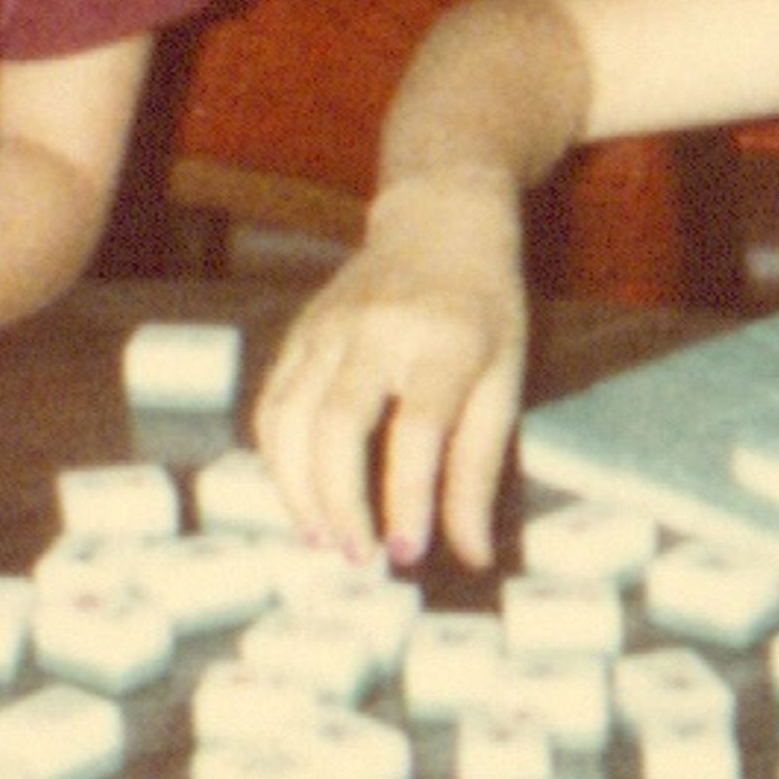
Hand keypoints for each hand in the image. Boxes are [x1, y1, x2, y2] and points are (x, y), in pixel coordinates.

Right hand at [251, 177, 530, 570]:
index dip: (408, 496)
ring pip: (291, 417)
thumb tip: (472, 555)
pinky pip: (272, 403)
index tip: (407, 553)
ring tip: (322, 540)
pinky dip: (277, 459)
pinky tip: (299, 497)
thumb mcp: (506, 380)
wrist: (440, 220)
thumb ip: (480, 469)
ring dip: (298, 491)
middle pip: (338, 425)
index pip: (418, 428)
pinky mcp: (300, 330)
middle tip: (357, 557)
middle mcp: (379, 328)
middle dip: (339, 503)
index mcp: (446, 340)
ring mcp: (330, 325)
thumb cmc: (485, 309)